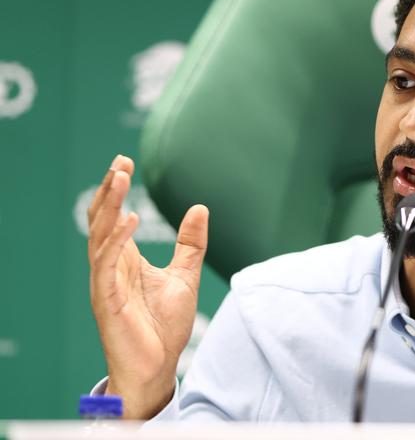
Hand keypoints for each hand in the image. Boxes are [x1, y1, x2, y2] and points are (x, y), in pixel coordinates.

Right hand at [87, 155, 208, 419]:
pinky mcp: (106, 299)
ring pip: (99, 235)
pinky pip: (105, 263)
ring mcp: (106, 282)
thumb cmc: (165, 325)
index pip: (114, 217)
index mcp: (125, 260)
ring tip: (120, 178)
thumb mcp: (185, 275)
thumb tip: (199, 208)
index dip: (117, 191)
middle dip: (109, 190)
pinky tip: (130, 219)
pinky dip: (116, 239)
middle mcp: (111, 266)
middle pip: (102, 220)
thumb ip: (190, 244)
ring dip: (109, 205)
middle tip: (120, 162)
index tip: (125, 162)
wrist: (159, 366)